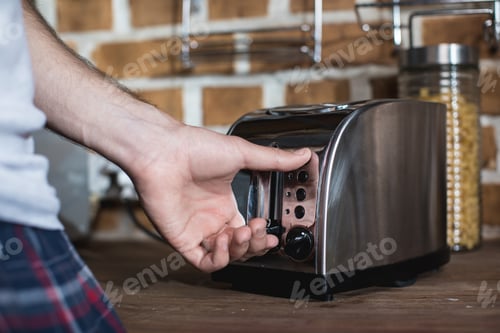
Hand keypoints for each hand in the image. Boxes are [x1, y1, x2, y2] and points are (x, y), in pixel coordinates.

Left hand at [130, 123, 310, 271]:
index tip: (273, 233)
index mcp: (224, 204)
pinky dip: (218, 258)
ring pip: (225, 256)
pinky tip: (224, 241)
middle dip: (254, 244)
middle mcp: (211, 218)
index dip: (261, 236)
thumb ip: (273, 160)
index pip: (248, 230)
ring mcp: (196, 229)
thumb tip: (302, 155)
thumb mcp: (242, 154)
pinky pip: (203, 261)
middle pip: (240, 247)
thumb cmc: (195, 148)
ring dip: (239, 250)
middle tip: (258, 232)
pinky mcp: (181, 238)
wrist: (163, 151)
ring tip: (242, 232)